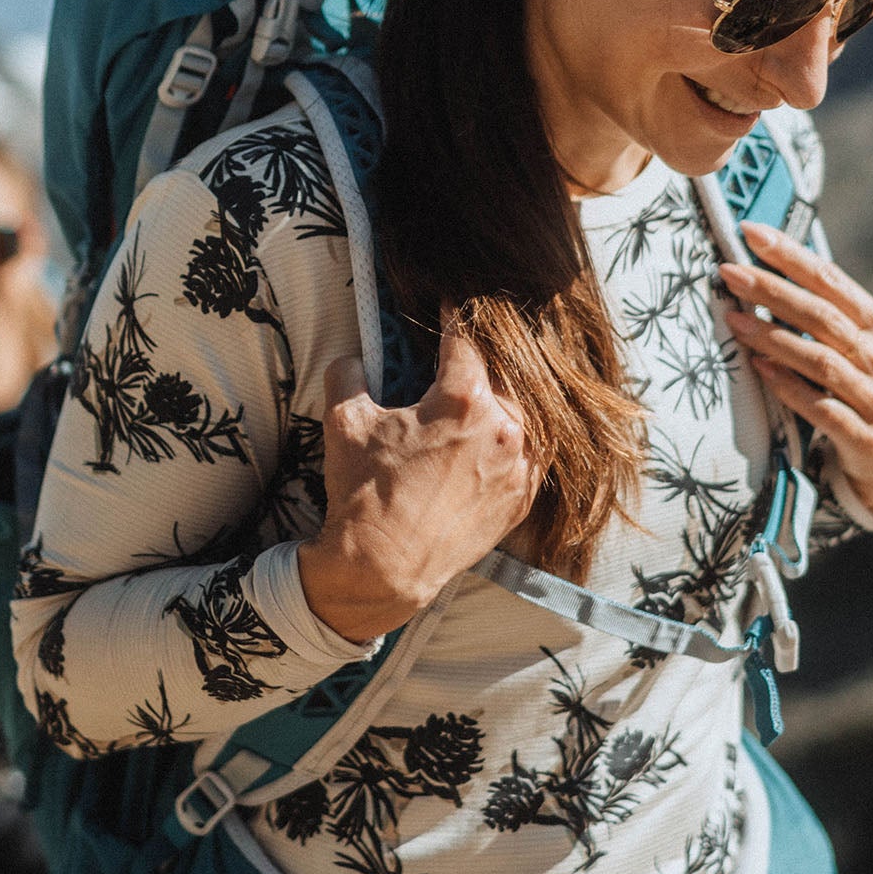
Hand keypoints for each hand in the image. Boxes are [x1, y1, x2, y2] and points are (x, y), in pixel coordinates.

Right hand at [299, 323, 535, 641]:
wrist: (383, 569)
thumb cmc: (364, 494)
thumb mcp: (343, 422)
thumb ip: (349, 372)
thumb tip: (354, 356)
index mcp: (462, 399)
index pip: (465, 337)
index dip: (454, 316)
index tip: (452, 304)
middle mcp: (503, 428)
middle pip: (501, 374)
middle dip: (481, 364)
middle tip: (465, 356)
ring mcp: (519, 466)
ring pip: (521, 414)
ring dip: (500, 403)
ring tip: (477, 402)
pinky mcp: (522, 499)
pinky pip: (528, 456)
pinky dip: (513, 444)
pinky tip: (490, 444)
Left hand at [718, 222, 872, 515]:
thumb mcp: (872, 347)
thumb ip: (835, 316)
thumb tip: (779, 272)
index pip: (832, 280)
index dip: (790, 255)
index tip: (750, 232)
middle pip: (821, 315)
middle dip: (772, 290)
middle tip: (728, 271)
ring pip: (820, 360)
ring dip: (773, 338)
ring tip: (733, 320)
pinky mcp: (864, 438)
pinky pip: (821, 408)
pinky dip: (789, 387)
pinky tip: (760, 370)